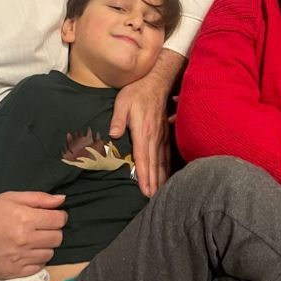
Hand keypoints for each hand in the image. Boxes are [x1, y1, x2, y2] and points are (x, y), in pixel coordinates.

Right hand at [0, 191, 66, 279]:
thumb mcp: (9, 198)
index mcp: (25, 219)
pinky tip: (26, 253)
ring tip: (32, 240)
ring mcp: (20, 258)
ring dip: (45, 246)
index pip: (59, 220)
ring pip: (50, 254)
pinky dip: (36, 260)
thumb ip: (38, 198)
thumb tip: (61, 200)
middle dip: (53, 231)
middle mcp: (25, 240)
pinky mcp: (14, 272)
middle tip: (41, 228)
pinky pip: (38, 268)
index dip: (59, 216)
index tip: (52, 216)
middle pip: (57, 238)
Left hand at [110, 50, 183, 196]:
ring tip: (160, 193)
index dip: (144, 176)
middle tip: (153, 199)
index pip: (143, 158)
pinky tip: (166, 175)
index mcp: (143, 132)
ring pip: (162, 161)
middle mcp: (155, 137)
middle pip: (155, 164)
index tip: (145, 191)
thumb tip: (114, 134)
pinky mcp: (165, 133)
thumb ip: (118, 120)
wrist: (156, 81)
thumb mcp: (122, 103)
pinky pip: (166, 154)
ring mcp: (162, 136)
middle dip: (154, 183)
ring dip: (161, 178)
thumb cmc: (137, 92)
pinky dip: (166, 167)